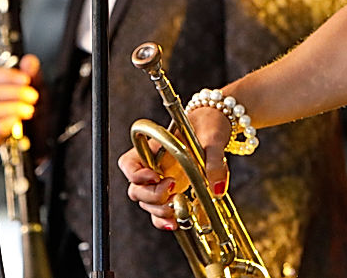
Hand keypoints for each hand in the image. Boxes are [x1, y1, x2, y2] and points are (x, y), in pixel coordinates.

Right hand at [0, 56, 40, 146]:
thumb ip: (33, 74)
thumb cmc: (37, 111)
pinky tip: (17, 121)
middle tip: (33, 97)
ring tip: (29, 110)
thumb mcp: (39, 89)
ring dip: (14, 108)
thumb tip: (29, 61)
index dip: (9, 76)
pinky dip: (5, 124)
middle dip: (16, 93)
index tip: (26, 79)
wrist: (42, 137)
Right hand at [118, 105, 232, 230]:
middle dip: (152, 196)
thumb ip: (214, 161)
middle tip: (171, 190)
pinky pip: (159, 211)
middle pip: (137, 189)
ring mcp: (161, 181)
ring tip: (177, 208)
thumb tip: (217, 188)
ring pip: (147, 203)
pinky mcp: (172, 192)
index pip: (129, 164)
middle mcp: (153, 166)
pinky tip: (176, 222)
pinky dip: (164, 220)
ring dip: (159, 211)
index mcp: (154, 148)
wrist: (216, 128)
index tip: (156, 176)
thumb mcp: (213, 138)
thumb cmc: (208, 125)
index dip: (137, 174)